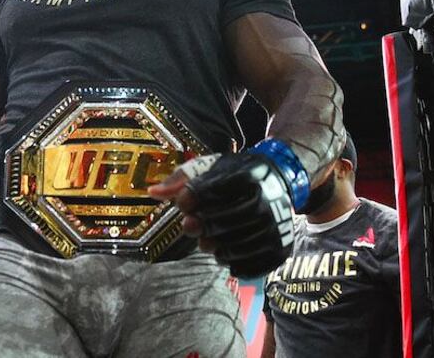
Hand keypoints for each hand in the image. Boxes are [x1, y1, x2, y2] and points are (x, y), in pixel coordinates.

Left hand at [150, 152, 294, 277]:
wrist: (279, 182)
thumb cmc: (238, 175)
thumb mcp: (213, 167)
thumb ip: (182, 179)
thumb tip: (153, 193)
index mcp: (249, 175)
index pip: (211, 190)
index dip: (190, 199)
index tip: (184, 203)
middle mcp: (268, 200)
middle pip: (222, 222)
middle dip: (199, 226)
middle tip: (191, 226)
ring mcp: (276, 227)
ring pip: (233, 248)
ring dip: (213, 247)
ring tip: (209, 240)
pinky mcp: (280, 248)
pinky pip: (249, 267)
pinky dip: (232, 264)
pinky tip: (226, 253)